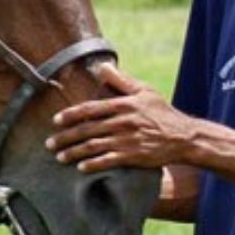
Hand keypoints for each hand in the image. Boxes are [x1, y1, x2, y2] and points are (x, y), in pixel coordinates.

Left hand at [45, 64, 196, 171]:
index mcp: (122, 105)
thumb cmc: (163, 112)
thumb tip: (102, 66)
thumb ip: (121, 81)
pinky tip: (81, 168)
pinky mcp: (134, 156)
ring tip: (60, 157)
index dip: (70, 115)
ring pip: (94, 147)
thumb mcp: (145, 91)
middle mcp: (122, 122)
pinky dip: (93, 165)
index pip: (90, 109)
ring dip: (74, 153)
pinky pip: (109, 161)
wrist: (185, 138)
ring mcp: (127, 140)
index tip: (55, 121)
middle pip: (87, 130)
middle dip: (66, 137)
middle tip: (50, 144)